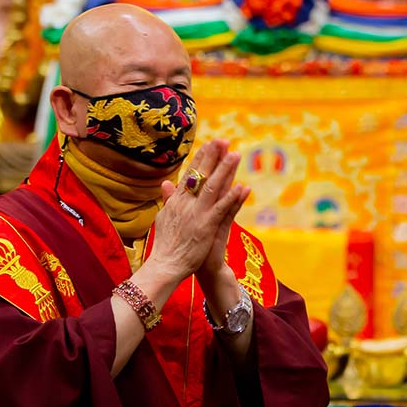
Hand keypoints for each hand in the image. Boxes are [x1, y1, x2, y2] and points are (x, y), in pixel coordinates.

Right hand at [146, 139, 246, 285]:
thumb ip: (168, 199)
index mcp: (177, 201)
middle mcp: (186, 203)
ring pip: (213, 187)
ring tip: (235, 155)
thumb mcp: (164, 217)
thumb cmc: (166, 245)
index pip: (190, 175)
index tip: (209, 144)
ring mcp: (197, 214)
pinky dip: (231, 198)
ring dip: (225, 170)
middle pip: (202, 176)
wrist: (165, 265)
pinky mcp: (206, 226)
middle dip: (213, 156)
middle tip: (223, 140)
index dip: (201, 159)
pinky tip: (242, 188)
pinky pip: (221, 210)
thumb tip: (166, 183)